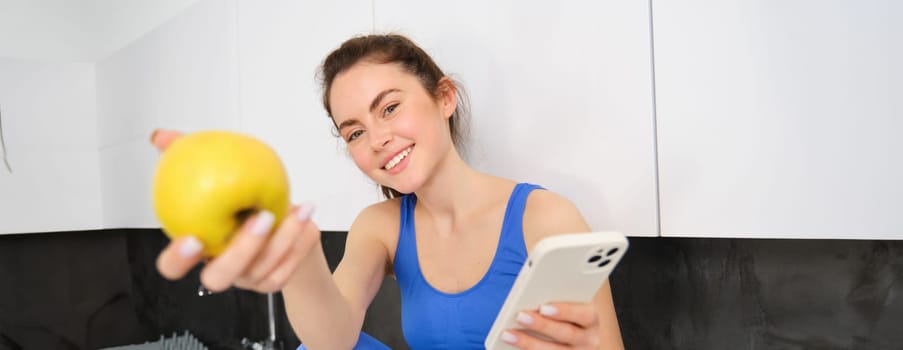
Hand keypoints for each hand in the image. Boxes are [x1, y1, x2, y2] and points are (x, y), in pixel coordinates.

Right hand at [151, 129, 321, 292]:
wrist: (277, 222)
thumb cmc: (238, 197)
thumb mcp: (214, 173)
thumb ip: (185, 156)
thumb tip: (161, 137)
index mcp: (198, 250)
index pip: (173, 266)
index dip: (178, 259)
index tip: (192, 239)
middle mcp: (220, 268)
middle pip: (219, 278)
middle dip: (240, 251)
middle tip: (260, 218)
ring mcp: (247, 278)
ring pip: (261, 270)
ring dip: (282, 239)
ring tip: (298, 209)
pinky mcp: (273, 278)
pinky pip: (287, 267)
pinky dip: (299, 242)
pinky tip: (307, 217)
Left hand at [503, 302, 600, 348]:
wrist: (576, 341)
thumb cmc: (565, 316)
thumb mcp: (566, 307)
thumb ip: (554, 301)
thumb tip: (531, 297)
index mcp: (591, 320)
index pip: (583, 314)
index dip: (565, 311)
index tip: (543, 307)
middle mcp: (589, 340)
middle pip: (566, 334)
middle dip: (542, 325)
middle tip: (520, 316)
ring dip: (528, 343)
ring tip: (508, 334)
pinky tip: (512, 346)